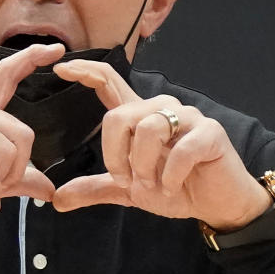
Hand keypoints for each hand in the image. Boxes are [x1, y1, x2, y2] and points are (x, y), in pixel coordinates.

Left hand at [51, 60, 270, 230]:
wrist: (216, 205)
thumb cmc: (175, 188)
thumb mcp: (129, 191)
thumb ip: (97, 188)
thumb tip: (58, 199)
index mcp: (139, 118)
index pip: (109, 83)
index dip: (86, 72)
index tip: (61, 68)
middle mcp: (161, 110)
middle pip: (119, 115)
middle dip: (116, 155)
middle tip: (127, 180)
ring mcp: (187, 118)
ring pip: (148, 129)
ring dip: (144, 166)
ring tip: (153, 186)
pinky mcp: (210, 133)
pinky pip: (180, 150)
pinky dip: (170, 176)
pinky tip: (172, 187)